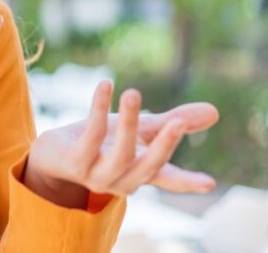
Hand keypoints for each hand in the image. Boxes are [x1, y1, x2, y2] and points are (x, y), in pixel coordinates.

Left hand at [25, 80, 219, 205]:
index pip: (167, 179)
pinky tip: (105, 85)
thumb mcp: (139, 130)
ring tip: (132, 92)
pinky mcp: (73, 162)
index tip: (209, 183)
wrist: (52, 155)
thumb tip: (215, 112)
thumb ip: (173, 122)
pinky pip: (90, 136)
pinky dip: (98, 108)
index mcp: (139, 174)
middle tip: (177, 122)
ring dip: (127, 123)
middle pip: (147, 166)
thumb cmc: (100, 143)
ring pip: (119, 153)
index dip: (187, 182)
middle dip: (163, 145)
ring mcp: (96, 175)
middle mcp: (120, 180)